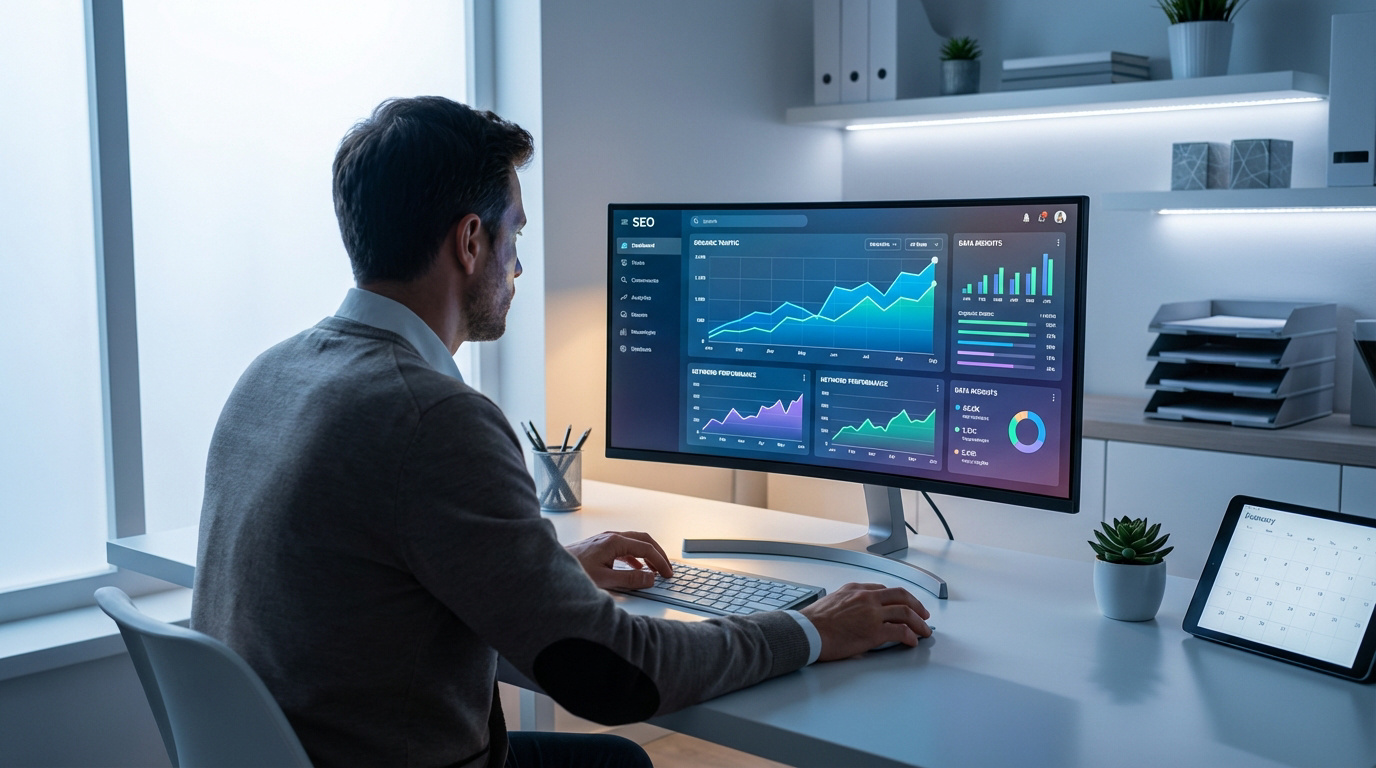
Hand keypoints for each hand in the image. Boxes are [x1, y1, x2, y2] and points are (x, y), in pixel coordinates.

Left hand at [565, 531, 673, 589]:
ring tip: (656, 569)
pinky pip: (625, 547)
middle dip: (658, 554)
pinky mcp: (601, 546)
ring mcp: (606, 540)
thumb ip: (630, 579)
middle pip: (644, 540)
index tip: (667, 574)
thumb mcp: (605, 579)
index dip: (660, 562)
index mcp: (615, 542)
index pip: (646, 548)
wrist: (549, 566)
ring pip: (635, 542)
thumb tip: (650, 578)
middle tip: (667, 569)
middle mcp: (612, 537)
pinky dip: (636, 556)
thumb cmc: (573, 571)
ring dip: (648, 554)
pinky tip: (637, 568)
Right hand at [799, 582, 930, 660]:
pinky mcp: (874, 631)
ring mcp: (871, 613)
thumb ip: (848, 605)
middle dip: (916, 605)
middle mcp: (866, 598)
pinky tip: (912, 641)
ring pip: (905, 612)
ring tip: (924, 631)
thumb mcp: (832, 603)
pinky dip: (910, 636)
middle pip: (901, 595)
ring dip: (919, 622)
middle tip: (923, 615)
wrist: (806, 631)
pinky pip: (900, 631)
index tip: (904, 605)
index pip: (884, 589)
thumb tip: (855, 617)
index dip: (898, 598)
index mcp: (855, 589)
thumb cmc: (813, 622)